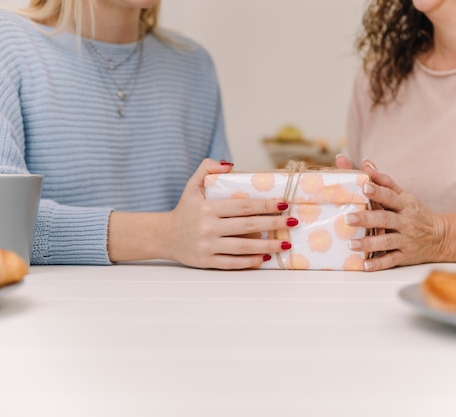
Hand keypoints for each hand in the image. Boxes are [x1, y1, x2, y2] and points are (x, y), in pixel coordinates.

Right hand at [168, 158, 296, 268]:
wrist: (164, 236)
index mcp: (207, 208)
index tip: (283, 204)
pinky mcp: (206, 261)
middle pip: (247, 226)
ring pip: (243, 247)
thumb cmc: (184, 209)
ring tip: (284, 244)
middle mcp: (208, 227)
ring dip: (266, 246)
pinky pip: (232, 263)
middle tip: (292, 223)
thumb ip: (207, 168)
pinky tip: (264, 258)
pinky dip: (249, 262)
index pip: (242, 206)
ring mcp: (208, 246)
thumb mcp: (192, 185)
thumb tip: (229, 165)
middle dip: (273, 224)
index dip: (265, 205)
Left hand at [344, 159, 449, 270]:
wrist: (440, 237)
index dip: (377, 191)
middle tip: (348, 218)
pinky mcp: (405, 255)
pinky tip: (365, 266)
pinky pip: (391, 260)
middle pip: (385, 219)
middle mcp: (405, 222)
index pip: (389, 196)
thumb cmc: (414, 213)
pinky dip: (379, 264)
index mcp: (404, 204)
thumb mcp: (403, 195)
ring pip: (386, 241)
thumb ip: (383, 181)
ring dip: (368, 243)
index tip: (364, 186)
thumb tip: (366, 164)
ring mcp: (405, 240)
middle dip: (366, 219)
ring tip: (351, 244)